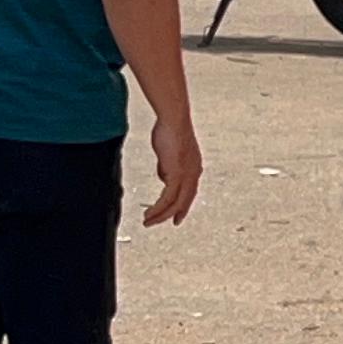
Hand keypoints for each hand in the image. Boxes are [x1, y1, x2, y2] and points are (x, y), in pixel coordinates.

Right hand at [142, 112, 201, 226]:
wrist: (173, 120)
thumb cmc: (169, 131)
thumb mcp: (168, 153)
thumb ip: (167, 166)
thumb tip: (164, 177)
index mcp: (194, 168)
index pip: (190, 192)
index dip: (182, 205)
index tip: (175, 216)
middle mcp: (194, 173)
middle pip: (184, 201)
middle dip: (172, 214)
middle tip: (161, 223)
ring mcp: (187, 175)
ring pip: (175, 203)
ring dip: (160, 215)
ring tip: (148, 221)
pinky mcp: (178, 175)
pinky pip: (168, 198)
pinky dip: (158, 208)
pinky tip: (150, 214)